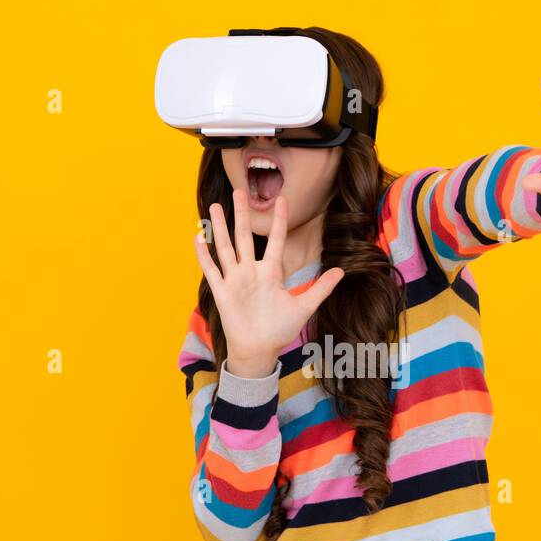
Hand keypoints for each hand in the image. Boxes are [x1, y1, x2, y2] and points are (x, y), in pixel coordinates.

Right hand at [193, 190, 343, 378]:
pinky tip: (198, 237)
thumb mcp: (304, 307)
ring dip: (220, 227)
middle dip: (243, 214)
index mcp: (271, 273)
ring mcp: (235, 280)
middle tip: (239, 190)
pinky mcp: (222, 292)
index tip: (282, 199)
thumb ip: (320, 288)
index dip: (279, 221)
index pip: (276, 240)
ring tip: (215, 206)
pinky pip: (212, 270)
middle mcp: (251, 272)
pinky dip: (204, 255)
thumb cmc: (279, 330)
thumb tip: (342, 272)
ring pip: (226, 247)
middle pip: (246, 237)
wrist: (260, 351)